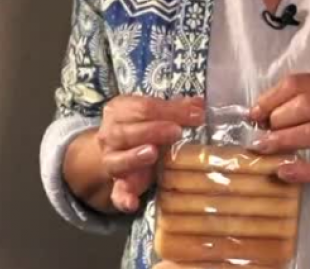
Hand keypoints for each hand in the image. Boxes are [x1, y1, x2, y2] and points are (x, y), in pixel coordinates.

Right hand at [95, 95, 203, 211]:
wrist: (117, 152)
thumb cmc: (142, 128)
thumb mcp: (156, 115)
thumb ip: (175, 110)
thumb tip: (199, 105)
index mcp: (119, 111)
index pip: (143, 107)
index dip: (169, 110)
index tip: (196, 114)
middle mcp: (110, 135)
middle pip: (126, 132)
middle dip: (152, 130)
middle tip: (176, 131)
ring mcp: (111, 161)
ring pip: (117, 160)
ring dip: (134, 157)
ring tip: (153, 153)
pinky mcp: (118, 186)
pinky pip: (117, 194)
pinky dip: (124, 199)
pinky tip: (132, 203)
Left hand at [249, 73, 309, 184]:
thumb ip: (300, 100)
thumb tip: (259, 113)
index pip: (297, 84)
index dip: (270, 98)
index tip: (255, 113)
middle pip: (304, 106)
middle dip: (276, 119)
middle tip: (262, 132)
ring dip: (281, 141)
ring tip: (263, 148)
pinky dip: (300, 170)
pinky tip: (283, 171)